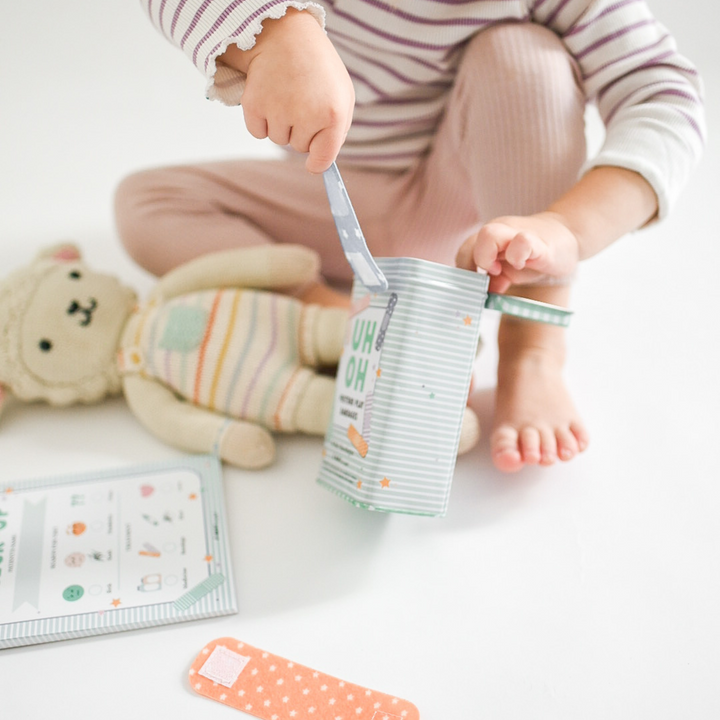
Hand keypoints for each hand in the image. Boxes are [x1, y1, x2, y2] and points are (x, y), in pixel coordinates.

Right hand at [221, 9, 354, 173]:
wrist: (285, 33)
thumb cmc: (317, 67)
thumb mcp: (342, 94)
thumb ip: (338, 129)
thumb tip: (322, 160)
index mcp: (333, 114)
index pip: (322, 158)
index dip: (317, 162)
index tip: (313, 163)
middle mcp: (306, 115)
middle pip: (299, 147)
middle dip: (300, 130)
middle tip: (301, 99)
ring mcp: (278, 110)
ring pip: (278, 139)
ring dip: (281, 123)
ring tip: (286, 94)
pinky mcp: (254, 105)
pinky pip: (258, 132)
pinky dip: (261, 120)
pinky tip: (269, 96)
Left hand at [456, 212, 579, 293]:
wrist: (566, 238)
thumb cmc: (533, 255)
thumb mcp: (509, 270)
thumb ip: (495, 279)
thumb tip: (487, 290)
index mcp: (489, 240)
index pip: (464, 252)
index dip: (465, 271)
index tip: (474, 286)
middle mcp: (499, 232)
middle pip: (470, 242)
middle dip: (473, 264)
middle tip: (488, 278)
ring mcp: (517, 233)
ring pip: (488, 234)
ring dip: (487, 257)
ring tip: (501, 272)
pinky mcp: (539, 243)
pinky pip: (522, 241)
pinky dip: (516, 256)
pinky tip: (522, 265)